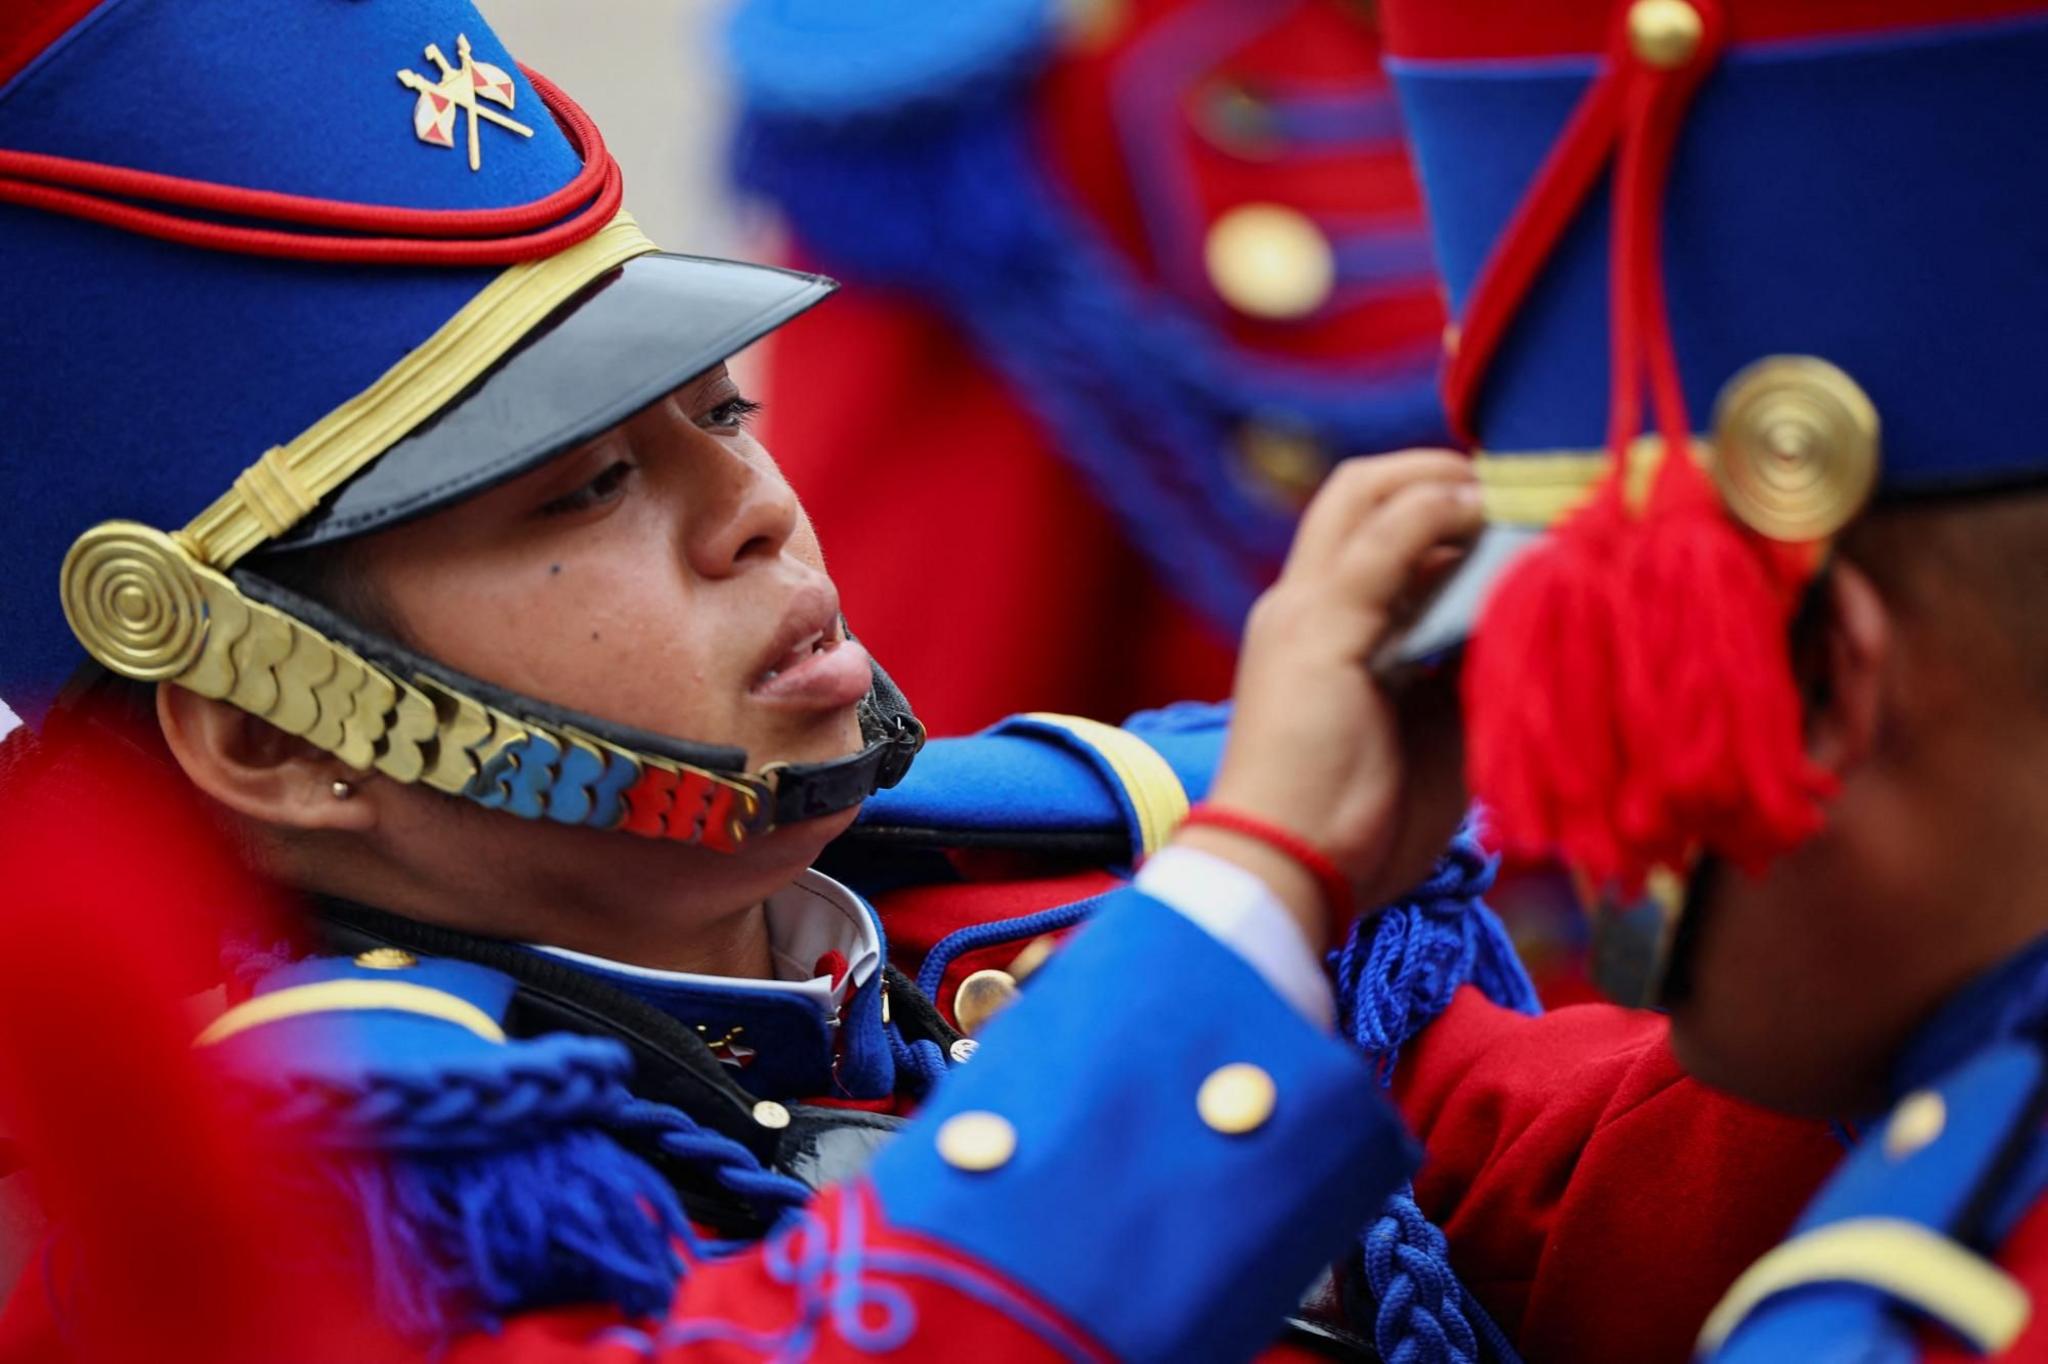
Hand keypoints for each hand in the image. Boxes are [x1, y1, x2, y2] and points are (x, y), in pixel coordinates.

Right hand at [1180, 451, 1481, 949]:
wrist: (1291, 870)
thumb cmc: (1359, 826)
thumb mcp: (1428, 730)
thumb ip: (1460, 670)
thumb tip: (1521, 621)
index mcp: (1317, 631)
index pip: (1367, 531)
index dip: (1432, 506)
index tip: (1503, 516)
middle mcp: (1300, 604)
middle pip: (1356, 492)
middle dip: (1434, 471)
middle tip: (1510, 488)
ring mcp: (1305, 610)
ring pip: (1364, 496)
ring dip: (1446, 484)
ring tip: (1510, 498)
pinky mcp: (1321, 628)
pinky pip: (1384, 541)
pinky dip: (1435, 513)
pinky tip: (1481, 515)